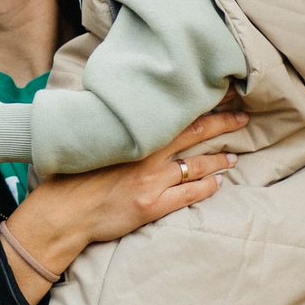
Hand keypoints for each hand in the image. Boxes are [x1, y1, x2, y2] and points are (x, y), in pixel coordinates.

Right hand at [0, 110, 243, 299]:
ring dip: (219, 161)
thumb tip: (123, 113)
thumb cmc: (70, 177)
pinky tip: (218, 184)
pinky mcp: (153, 206)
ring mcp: (153, 182)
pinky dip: (208, 188)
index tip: (222, 91)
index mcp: (133, 136)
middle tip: (242, 117)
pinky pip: (191, 195)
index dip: (202, 102)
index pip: (176, 113)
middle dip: (223, 124)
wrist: (62, 213)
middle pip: (195, 135)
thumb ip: (112, 129)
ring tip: (233, 159)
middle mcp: (148, 156)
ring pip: (198, 166)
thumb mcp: (91, 143)